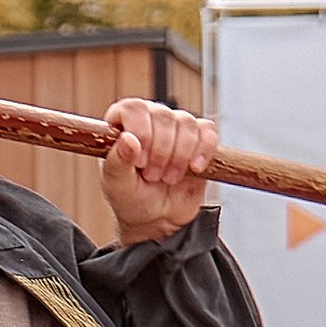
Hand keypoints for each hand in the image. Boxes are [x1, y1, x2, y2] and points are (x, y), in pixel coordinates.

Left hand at [101, 99, 219, 239]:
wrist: (156, 218)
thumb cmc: (131, 198)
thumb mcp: (117, 185)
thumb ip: (117, 162)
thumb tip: (127, 139)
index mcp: (124, 124)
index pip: (133, 108)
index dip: (140, 131)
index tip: (140, 160)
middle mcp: (150, 119)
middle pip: (163, 115)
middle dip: (160, 151)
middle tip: (152, 176)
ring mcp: (176, 127)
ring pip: (186, 123)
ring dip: (179, 155)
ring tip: (168, 178)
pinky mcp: (200, 139)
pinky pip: (208, 132)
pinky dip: (204, 150)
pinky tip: (194, 168)